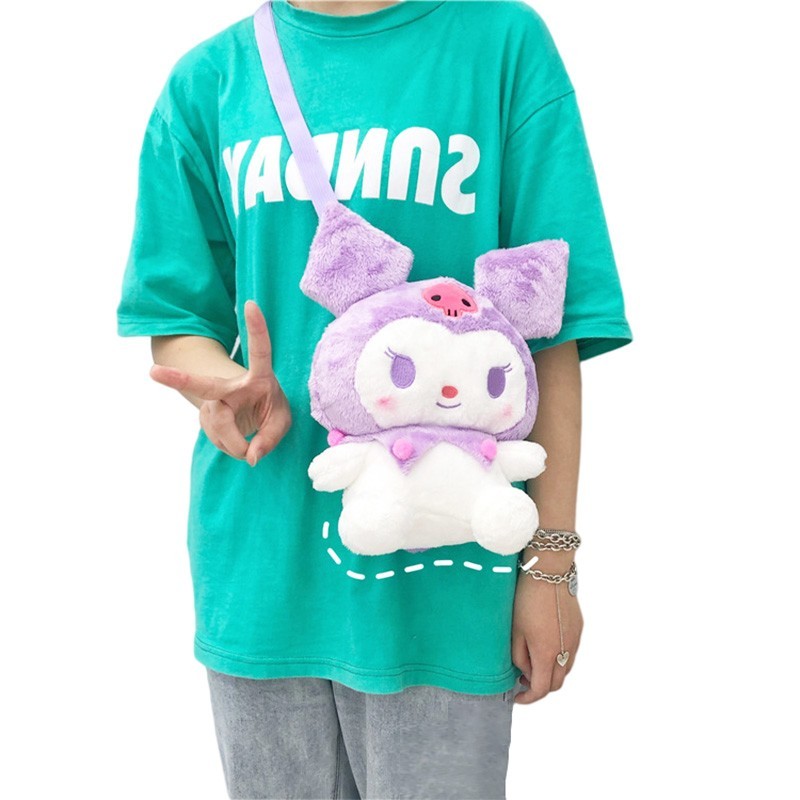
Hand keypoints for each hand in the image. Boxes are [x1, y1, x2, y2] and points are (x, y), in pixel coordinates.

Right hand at [149, 300, 291, 466]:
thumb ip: (270, 438)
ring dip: (234, 443)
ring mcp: (214, 401)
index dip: (256, 328)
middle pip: (205, 385)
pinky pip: (217, 438)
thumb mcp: (281, 421)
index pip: (259, 350)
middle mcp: (231, 384)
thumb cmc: (270, 408)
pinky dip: (229, 446)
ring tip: (247, 444)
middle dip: (178, 378)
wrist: (251, 413)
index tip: (252, 303)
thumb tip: (250, 456)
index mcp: (258, 376)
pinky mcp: (207, 415)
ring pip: (216, 426)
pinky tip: (235, 441)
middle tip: (153, 371)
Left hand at [511, 558, 583, 703]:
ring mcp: (576, 639)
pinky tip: (545, 645)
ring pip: (566, 669)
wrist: (549, 572)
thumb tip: (526, 673)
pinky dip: (559, 658)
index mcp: (547, 653)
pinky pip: (571, 652)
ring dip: (551, 673)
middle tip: (523, 680)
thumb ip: (519, 658)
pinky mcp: (579, 628)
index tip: (517, 696)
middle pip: (556, 683)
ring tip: (533, 662)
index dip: (528, 698)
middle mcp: (566, 650)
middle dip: (540, 687)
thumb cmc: (527, 598)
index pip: (541, 689)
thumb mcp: (515, 631)